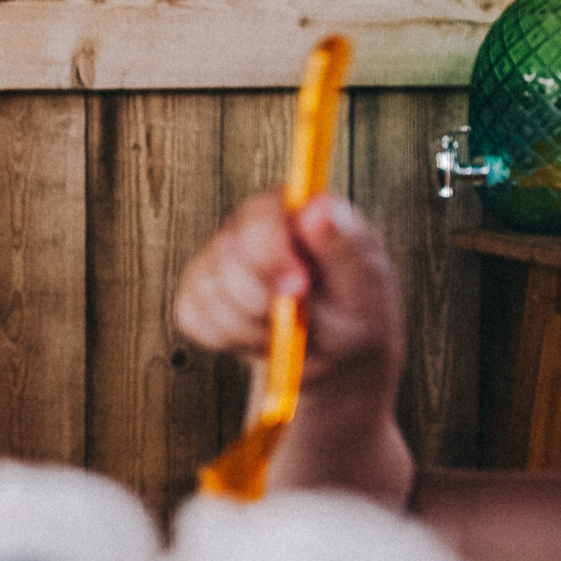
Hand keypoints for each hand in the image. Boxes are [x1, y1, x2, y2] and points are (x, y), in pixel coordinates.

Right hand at [176, 190, 401, 395]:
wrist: (334, 352)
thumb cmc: (355, 312)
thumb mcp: (364, 285)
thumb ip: (343, 249)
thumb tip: (321, 208)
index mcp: (290, 208)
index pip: (260, 217)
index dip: (272, 254)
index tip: (299, 287)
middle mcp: (247, 225)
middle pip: (227, 256)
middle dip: (262, 300)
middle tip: (295, 322)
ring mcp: (216, 257)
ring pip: (210, 292)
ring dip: (252, 326)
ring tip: (286, 331)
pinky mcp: (196, 293)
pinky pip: (197, 319)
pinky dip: (230, 340)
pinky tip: (258, 336)